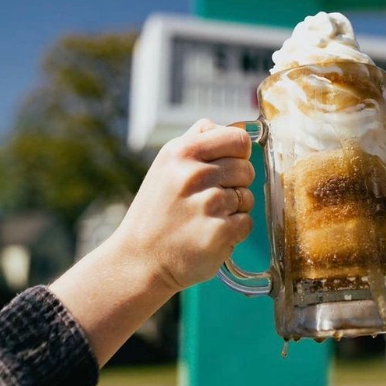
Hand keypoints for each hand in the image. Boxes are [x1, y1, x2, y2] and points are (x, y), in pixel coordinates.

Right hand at [112, 119, 255, 293]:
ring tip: (204, 218)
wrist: (138, 261)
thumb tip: (222, 125)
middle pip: (246, 169)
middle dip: (235, 184)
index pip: (238, 140)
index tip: (225, 168)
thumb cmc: (156, 212)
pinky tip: (209, 234)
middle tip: (207, 200)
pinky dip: (234, 231)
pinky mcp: (218, 232)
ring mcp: (207, 204)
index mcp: (181, 153)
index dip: (238, 155)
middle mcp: (194, 175)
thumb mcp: (165, 167)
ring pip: (247, 197)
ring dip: (233, 209)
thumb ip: (195, 141)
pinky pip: (246, 222)